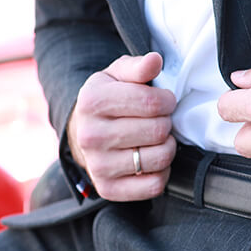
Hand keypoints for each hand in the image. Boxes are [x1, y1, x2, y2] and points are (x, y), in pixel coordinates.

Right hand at [67, 52, 176, 200]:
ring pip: (160, 158)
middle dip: (167, 122)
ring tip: (157, 138)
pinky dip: (162, 172)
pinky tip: (151, 159)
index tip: (164, 101)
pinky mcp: (109, 189)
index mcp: (93, 102)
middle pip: (158, 130)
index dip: (168, 100)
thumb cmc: (109, 99)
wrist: (83, 133)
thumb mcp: (118, 75)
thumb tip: (154, 60)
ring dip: (167, 146)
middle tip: (159, 120)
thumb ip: (138, 67)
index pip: (152, 102)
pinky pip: (155, 185)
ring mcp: (98, 166)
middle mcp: (90, 136)